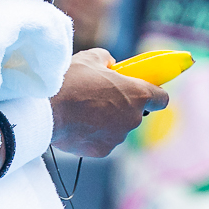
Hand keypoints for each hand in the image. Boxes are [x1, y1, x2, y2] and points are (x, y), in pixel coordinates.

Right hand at [48, 48, 167, 156]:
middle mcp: (133, 118)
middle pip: (136, 113)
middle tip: (100, 96)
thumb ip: (107, 60)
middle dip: (122, 106)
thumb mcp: (90, 58)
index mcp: (137, 94)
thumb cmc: (70, 80)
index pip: (162, 98)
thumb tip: (110, 65)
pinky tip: (77, 123)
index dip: (154, 94)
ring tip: (83, 109)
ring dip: (107, 120)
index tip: (144, 91)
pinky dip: (94, 133)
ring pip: (118, 127)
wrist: (47, 110)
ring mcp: (118, 137)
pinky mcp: (103, 151)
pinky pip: (102, 140)